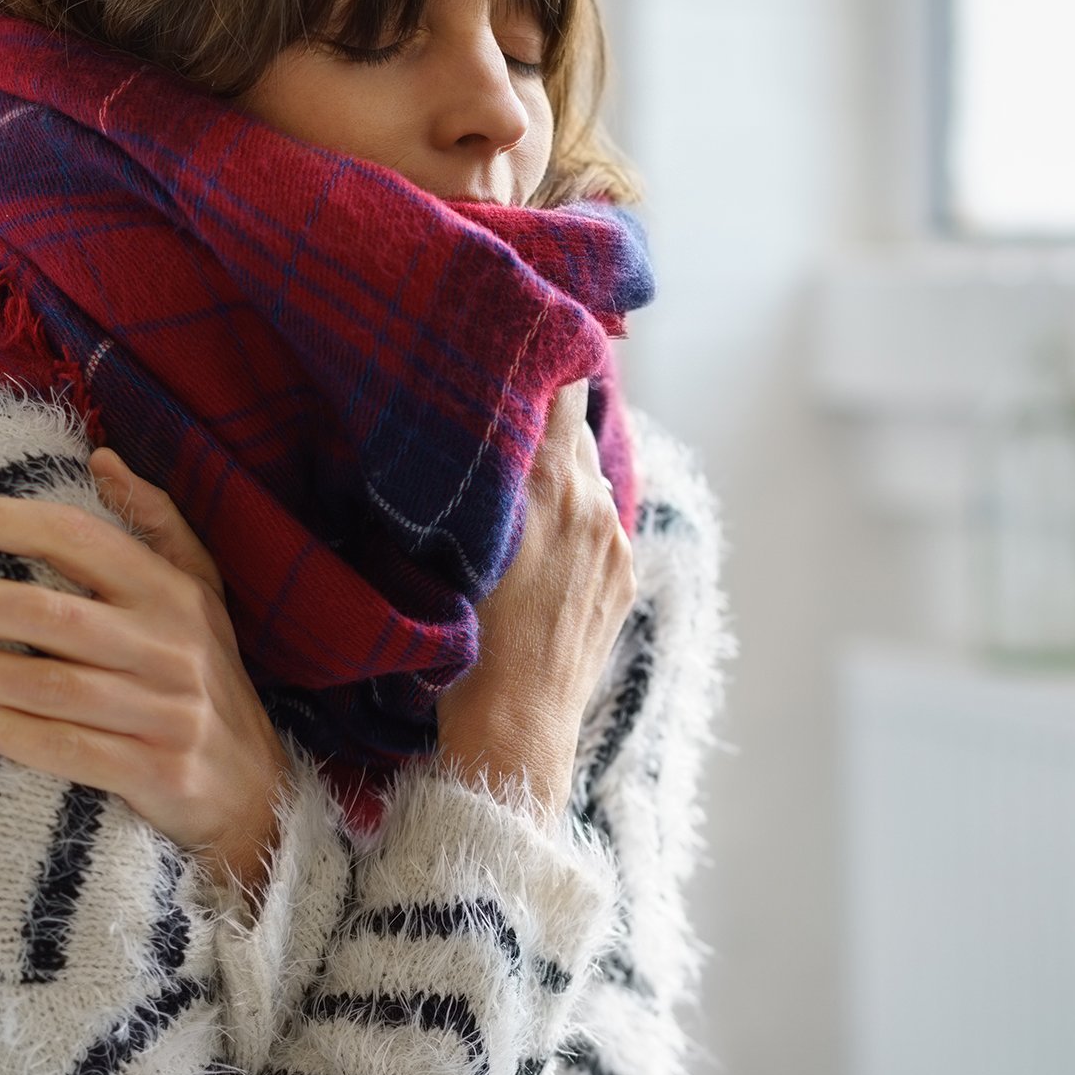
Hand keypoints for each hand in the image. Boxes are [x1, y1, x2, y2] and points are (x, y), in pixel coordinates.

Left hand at [0, 447, 290, 891]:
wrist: (254, 787)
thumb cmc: (205, 675)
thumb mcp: (199, 591)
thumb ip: (156, 521)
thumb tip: (103, 458)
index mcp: (173, 591)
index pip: (76, 538)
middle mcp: (171, 645)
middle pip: (49, 613)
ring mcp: (166, 711)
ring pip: (49, 685)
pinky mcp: (156, 771)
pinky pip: (68, 749)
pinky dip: (9, 732)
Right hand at [437, 381, 637, 819]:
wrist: (513, 730)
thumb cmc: (462, 643)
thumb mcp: (451, 546)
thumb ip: (474, 480)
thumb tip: (468, 429)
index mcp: (549, 483)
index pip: (563, 385)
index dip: (546, 356)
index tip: (521, 344)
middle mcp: (592, 502)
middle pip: (575, 425)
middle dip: (542, 415)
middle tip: (502, 408)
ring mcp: (614, 542)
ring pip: (588, 476)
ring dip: (559, 471)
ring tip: (518, 485)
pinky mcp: (622, 577)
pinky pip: (600, 521)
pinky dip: (574, 516)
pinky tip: (540, 540)